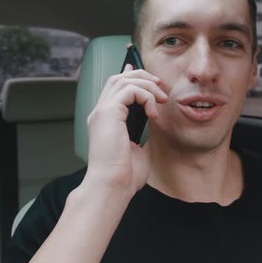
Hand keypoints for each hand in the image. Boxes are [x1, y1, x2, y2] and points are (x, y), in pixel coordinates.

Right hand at [84, 64, 167, 194]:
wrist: (112, 186)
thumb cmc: (124, 175)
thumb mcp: (136, 148)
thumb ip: (140, 132)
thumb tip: (150, 121)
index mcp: (105, 121)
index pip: (115, 89)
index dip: (132, 77)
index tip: (150, 79)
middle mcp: (100, 113)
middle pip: (118, 78)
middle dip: (142, 76)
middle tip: (160, 86)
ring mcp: (102, 112)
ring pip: (124, 80)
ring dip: (147, 85)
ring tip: (162, 99)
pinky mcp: (108, 113)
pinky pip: (130, 90)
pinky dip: (145, 96)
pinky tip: (153, 112)